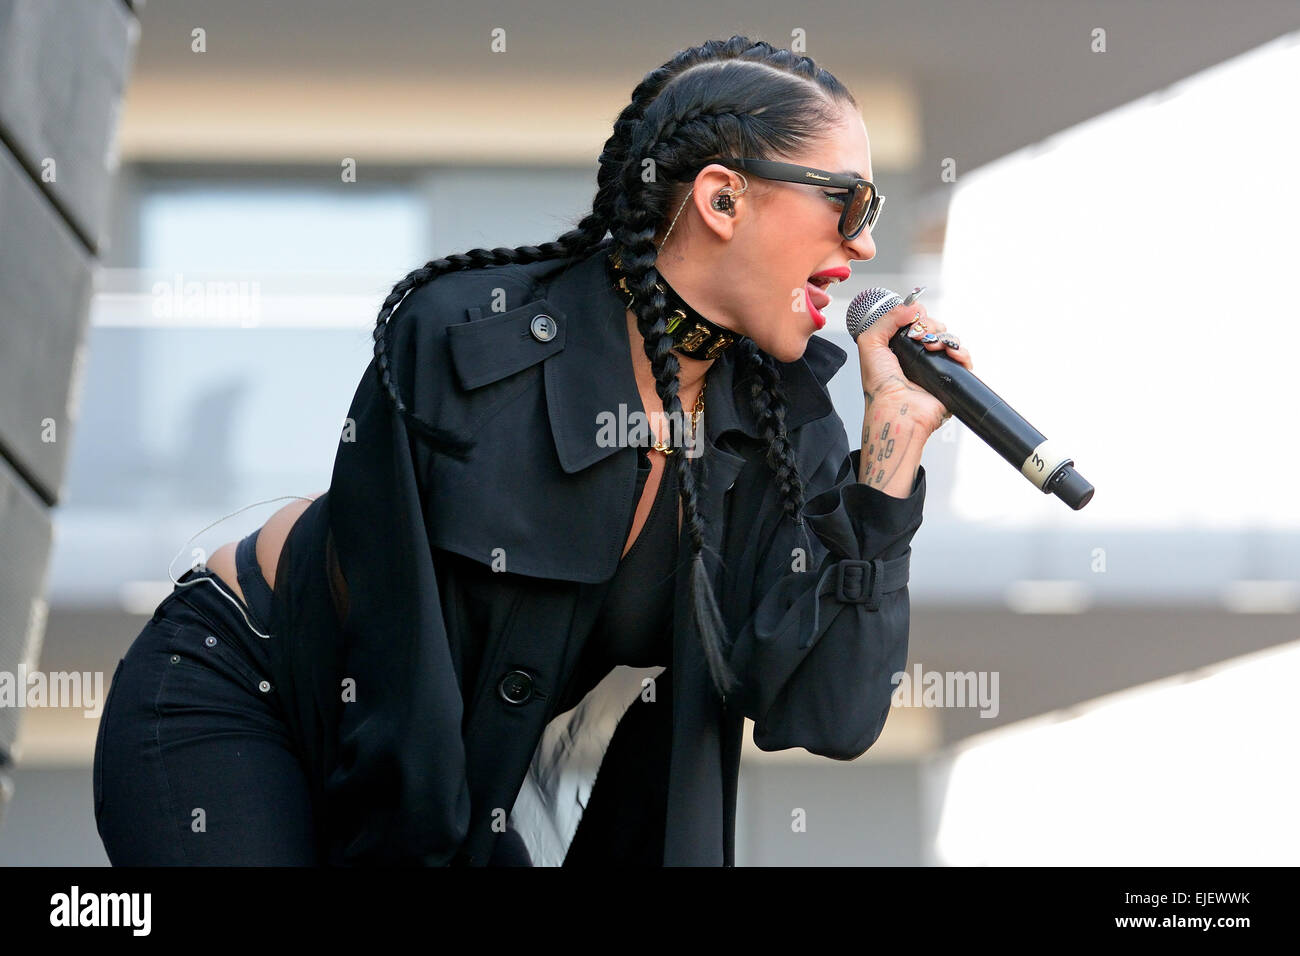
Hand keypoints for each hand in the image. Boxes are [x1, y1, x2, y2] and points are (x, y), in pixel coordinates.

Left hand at [856, 300, 974, 434]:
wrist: (896, 410)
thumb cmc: (880, 386)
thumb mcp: (870, 343)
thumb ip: (887, 319)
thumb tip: (911, 307)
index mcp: (898, 349)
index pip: (915, 322)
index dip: (916, 317)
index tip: (913, 319)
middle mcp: (917, 357)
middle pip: (934, 327)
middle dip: (929, 326)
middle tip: (919, 336)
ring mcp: (935, 367)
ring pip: (950, 339)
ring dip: (943, 337)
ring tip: (931, 347)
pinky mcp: (950, 378)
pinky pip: (963, 357)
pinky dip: (960, 351)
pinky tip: (950, 353)